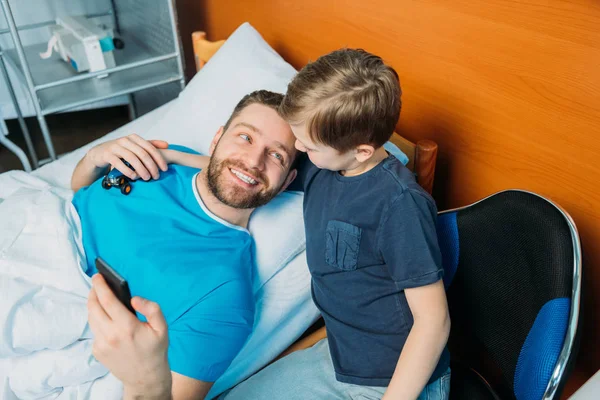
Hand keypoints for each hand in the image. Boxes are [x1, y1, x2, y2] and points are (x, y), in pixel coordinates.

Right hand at [85, 134, 168, 180]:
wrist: (99, 153)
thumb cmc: (121, 151)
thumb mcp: (135, 146)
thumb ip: (150, 145)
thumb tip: (167, 145)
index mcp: (134, 138)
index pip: (150, 148)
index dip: (159, 158)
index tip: (165, 169)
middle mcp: (125, 140)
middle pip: (142, 154)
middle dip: (151, 166)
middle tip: (156, 177)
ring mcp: (115, 147)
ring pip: (132, 158)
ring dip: (141, 170)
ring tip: (146, 178)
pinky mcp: (107, 154)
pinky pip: (119, 163)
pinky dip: (127, 171)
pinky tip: (133, 177)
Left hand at [87, 274, 171, 398]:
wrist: (145, 377)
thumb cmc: (155, 350)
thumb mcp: (162, 327)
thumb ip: (152, 309)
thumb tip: (134, 299)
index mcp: (126, 327)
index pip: (107, 301)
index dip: (100, 286)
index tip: (98, 276)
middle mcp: (110, 335)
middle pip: (93, 307)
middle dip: (93, 293)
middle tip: (97, 284)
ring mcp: (101, 344)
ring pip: (91, 318)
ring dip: (93, 306)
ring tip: (100, 299)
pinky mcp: (97, 351)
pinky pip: (94, 330)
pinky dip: (98, 320)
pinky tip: (107, 320)